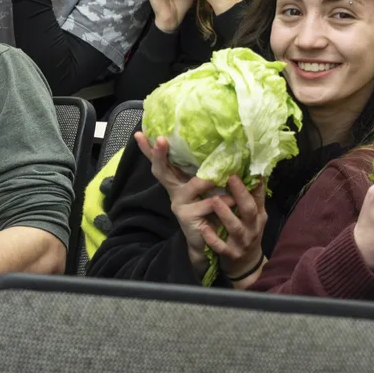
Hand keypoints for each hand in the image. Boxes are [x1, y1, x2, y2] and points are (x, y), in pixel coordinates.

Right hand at [135, 132, 235, 276]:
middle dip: (160, 155)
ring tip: (225, 176)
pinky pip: (208, 204)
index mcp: (178, 181)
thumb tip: (223, 145)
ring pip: (193, 186)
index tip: (140, 133)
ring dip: (209, 181)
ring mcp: (179, 205)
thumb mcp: (210, 186)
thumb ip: (210, 170)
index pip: (161, 162)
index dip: (150, 149)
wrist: (213, 240)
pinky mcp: (188, 218)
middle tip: (161, 140)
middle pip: (161, 171)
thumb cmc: (213, 208)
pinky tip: (233, 201)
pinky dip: (224, 201)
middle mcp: (175, 191)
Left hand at [202, 175, 268, 281]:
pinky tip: (204, 229)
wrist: (246, 264)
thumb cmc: (248, 232)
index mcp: (259, 216)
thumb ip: (252, 198)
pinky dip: (213, 238)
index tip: (249, 169)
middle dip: (241, 194)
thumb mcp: (254, 217)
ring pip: (235, 228)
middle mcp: (253, 227)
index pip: (259, 197)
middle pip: (249, 210)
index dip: (255, 184)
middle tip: (230, 178)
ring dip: (225, 214)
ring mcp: (242, 242)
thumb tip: (250, 172)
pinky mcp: (231, 254)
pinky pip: (221, 247)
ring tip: (214, 200)